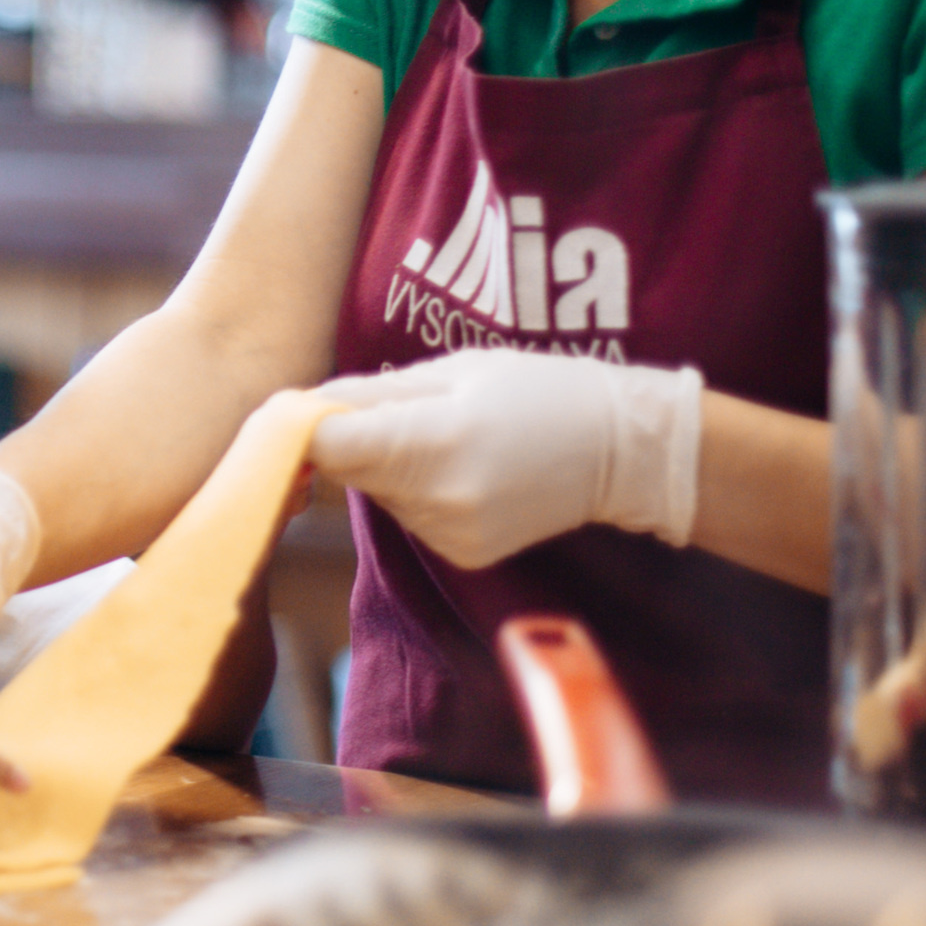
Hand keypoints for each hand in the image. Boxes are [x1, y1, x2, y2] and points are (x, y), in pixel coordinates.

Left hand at [309, 349, 703, 568]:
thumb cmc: (539, 390)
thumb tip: (303, 407)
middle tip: (403, 410)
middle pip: (346, 471)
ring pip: (378, 495)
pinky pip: (411, 517)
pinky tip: (467, 473)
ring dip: (390, 468)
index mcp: (432, 440)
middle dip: (354, 441)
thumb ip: (371, 392)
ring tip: (451, 439)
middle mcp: (436, 498)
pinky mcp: (462, 555)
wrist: (622, 450)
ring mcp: (450, 534)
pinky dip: (421, 494)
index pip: (325, 447)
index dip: (307, 427)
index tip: (312, 411)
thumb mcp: (455, 370)